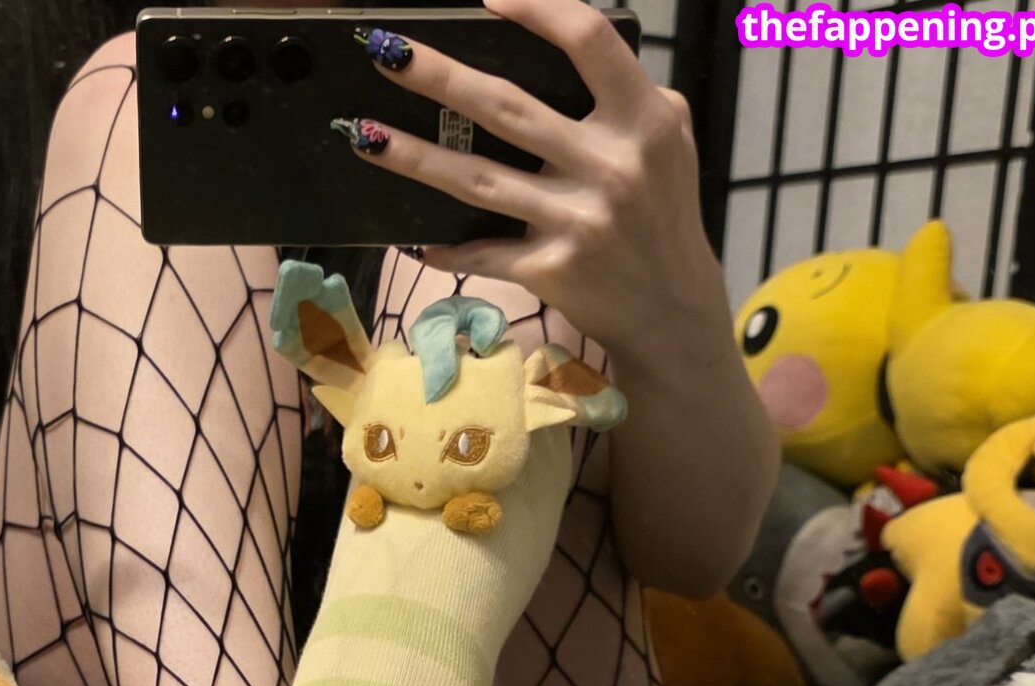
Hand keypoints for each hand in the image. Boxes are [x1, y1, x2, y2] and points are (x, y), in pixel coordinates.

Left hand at [344, 0, 729, 365]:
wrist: (670, 306)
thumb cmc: (661, 210)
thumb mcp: (668, 139)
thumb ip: (628, 94)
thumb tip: (560, 47)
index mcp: (643, 119)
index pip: (590, 42)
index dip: (539, 9)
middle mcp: (611, 165)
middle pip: (509, 107)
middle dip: (440, 77)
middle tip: (388, 52)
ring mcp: (577, 221)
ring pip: (478, 179)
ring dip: (414, 157)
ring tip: (364, 134)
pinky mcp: (551, 269)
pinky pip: (483, 252)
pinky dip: (445, 247)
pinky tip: (408, 235)